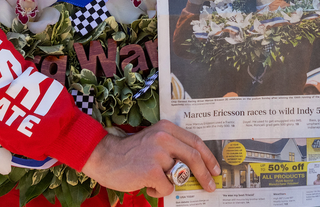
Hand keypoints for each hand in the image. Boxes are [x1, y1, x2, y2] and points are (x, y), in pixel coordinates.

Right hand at [81, 120, 220, 196]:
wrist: (104, 157)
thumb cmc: (130, 153)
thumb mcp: (153, 140)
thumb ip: (173, 148)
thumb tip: (196, 168)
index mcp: (166, 128)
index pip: (196, 142)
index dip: (209, 158)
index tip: (215, 170)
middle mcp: (164, 138)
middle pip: (194, 158)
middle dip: (205, 174)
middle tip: (210, 186)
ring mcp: (158, 154)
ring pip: (179, 175)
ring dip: (171, 183)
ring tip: (156, 181)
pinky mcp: (151, 170)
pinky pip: (167, 187)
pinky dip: (159, 190)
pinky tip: (147, 185)